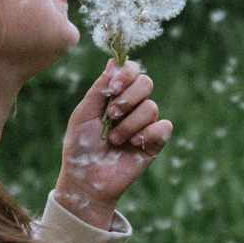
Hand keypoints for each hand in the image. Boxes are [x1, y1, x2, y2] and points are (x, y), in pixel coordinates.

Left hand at [53, 62, 171, 227]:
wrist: (87, 181)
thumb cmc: (80, 147)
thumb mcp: (84, 114)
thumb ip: (99, 89)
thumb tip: (113, 61)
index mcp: (114, 96)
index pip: (131, 72)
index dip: (126, 75)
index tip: (113, 89)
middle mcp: (132, 107)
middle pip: (146, 83)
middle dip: (128, 98)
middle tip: (112, 115)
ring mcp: (144, 124)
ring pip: (150, 107)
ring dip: (129, 124)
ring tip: (114, 140)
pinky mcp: (155, 142)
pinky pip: (163, 127)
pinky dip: (147, 134)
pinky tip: (133, 145)